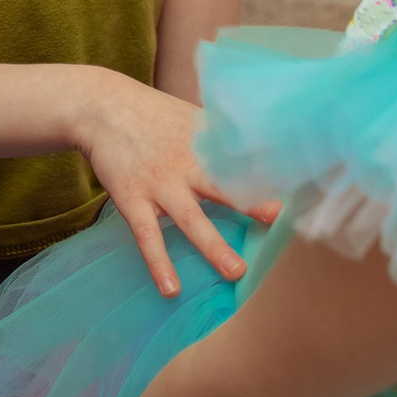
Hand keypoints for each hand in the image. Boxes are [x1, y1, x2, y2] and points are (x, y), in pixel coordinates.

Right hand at [74, 72, 266, 297]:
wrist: (100, 107)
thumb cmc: (150, 113)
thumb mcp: (191, 116)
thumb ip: (220, 136)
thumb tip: (257, 148)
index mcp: (204, 144)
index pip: (243, 162)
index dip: (268, 177)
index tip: (296, 193)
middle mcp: (186, 164)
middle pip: (224, 188)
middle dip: (251, 206)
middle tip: (277, 224)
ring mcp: (159, 184)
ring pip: (191, 219)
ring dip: (213, 246)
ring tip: (235, 272)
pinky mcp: (132, 198)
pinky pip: (147, 236)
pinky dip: (158, 263)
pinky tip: (170, 289)